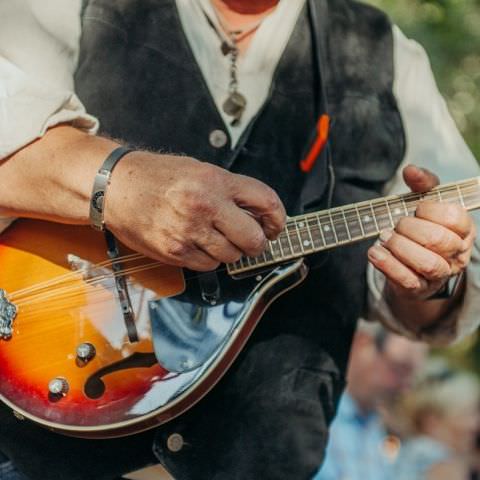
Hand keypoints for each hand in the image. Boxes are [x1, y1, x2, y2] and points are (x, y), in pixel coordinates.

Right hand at [105, 152, 285, 270]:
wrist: (116, 186)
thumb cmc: (157, 176)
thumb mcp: (200, 170)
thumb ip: (231, 190)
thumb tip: (258, 214)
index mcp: (216, 181)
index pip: (266, 202)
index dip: (278, 219)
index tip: (275, 227)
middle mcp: (205, 206)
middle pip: (253, 239)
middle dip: (257, 243)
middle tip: (252, 240)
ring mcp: (189, 231)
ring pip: (232, 256)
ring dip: (231, 251)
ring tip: (218, 237)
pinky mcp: (175, 251)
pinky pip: (208, 265)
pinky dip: (209, 258)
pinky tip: (199, 244)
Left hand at [368, 165, 475, 300]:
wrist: (412, 266)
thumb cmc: (422, 229)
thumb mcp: (425, 203)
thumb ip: (422, 184)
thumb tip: (411, 170)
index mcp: (463, 230)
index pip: (453, 217)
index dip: (430, 210)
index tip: (416, 209)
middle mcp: (456, 254)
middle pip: (437, 240)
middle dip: (410, 228)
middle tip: (396, 225)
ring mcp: (439, 274)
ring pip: (426, 263)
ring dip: (400, 247)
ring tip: (384, 237)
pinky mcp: (418, 289)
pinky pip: (407, 280)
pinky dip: (388, 265)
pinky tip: (374, 252)